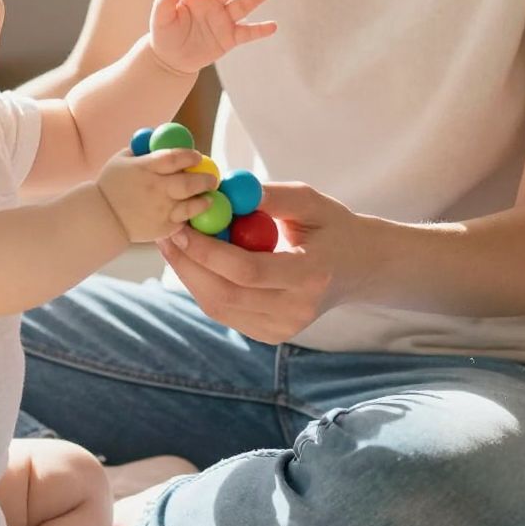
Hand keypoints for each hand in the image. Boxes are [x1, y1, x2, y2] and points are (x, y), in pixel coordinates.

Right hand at [98, 148, 218, 244]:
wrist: (101, 217)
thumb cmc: (110, 185)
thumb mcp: (121, 159)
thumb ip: (143, 149)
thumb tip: (161, 139)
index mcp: (145, 168)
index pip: (175, 158)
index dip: (190, 156)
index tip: (197, 157)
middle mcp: (155, 189)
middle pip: (189, 183)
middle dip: (205, 179)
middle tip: (212, 178)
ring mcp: (160, 210)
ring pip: (192, 206)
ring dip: (204, 200)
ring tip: (208, 198)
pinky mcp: (162, 228)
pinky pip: (182, 222)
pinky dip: (189, 217)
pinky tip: (192, 212)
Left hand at [149, 0, 275, 75]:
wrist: (173, 59)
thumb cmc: (165, 35)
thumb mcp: (160, 20)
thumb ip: (164, 4)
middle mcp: (211, 4)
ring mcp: (222, 20)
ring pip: (241, 6)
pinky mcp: (230, 37)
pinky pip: (247, 33)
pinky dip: (260, 30)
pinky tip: (273, 26)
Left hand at [157, 181, 373, 341]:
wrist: (359, 268)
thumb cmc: (332, 227)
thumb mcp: (310, 201)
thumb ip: (269, 196)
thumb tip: (222, 190)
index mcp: (311, 275)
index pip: (247, 271)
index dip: (208, 251)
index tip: (181, 227)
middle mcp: (297, 310)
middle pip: (225, 295)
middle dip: (188, 265)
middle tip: (165, 234)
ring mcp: (284, 329)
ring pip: (219, 307)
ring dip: (190, 275)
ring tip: (175, 244)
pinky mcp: (271, 335)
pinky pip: (226, 312)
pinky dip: (205, 286)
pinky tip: (197, 262)